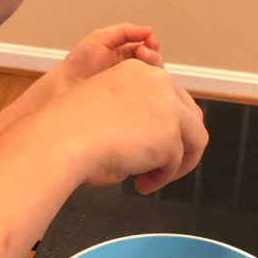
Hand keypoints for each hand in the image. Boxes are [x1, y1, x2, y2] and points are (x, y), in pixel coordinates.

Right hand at [58, 59, 207, 194]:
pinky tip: (141, 184)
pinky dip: (161, 177)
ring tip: (151, 180)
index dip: (166, 126)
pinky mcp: (171, 134)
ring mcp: (169, 108)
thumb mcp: (107, 110)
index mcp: (140, 72)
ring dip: (176, 164)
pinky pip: (176, 163)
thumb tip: (156, 148)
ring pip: (194, 139)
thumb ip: (134, 118)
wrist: (63, 137)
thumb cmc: (70, 129)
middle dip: (181, 145)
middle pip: (191, 117)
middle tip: (162, 167)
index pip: (170, 99)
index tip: (150, 146)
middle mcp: (160, 83)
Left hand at [59, 24, 163, 85]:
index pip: (146, 48)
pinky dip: (149, 85)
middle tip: (142, 52)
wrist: (66, 86)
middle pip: (153, 62)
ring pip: (152, 78)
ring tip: (140, 62)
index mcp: (122, 55)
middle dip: (153, 54)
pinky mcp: (129, 101)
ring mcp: (129, 86)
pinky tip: (141, 79)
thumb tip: (148, 31)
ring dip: (152, 67)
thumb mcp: (99, 38)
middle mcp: (127, 71)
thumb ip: (124, 31)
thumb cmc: (78, 64)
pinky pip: (146, 93)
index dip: (151, 43)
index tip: (150, 41)